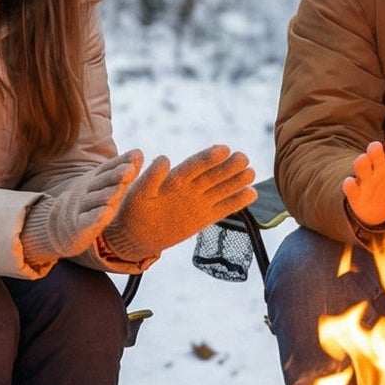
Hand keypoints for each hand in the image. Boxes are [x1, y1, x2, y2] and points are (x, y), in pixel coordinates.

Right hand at [21, 151, 141, 270]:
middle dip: (115, 175)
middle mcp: (86, 191)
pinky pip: (87, 221)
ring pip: (94, 200)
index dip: (122, 161)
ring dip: (107, 194)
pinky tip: (106, 213)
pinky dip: (96, 217)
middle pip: (101, 182)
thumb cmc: (90, 204)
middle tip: (130, 170)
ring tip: (119, 190)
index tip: (137, 155)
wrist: (61, 228)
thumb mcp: (104, 186)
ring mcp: (80, 209)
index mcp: (94, 180)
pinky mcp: (78, 227)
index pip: (108, 169)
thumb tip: (139, 152)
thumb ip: (121, 171)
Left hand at [106, 145, 256, 262]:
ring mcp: (198, 202)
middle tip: (243, 157)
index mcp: (174, 178)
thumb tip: (164, 158)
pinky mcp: (204, 218)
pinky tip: (252, 194)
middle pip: (212, 174)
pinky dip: (237, 202)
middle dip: (228, 166)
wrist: (134, 235)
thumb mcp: (137, 193)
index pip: (194, 165)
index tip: (223, 149)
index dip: (208, 157)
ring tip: (251, 172)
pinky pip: (223, 209)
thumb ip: (151, 177)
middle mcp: (190, 188)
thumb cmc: (132, 211)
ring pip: (221, 189)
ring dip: (236, 180)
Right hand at [343, 128, 384, 228]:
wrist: (381, 210)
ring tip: (363, 161)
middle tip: (377, 148)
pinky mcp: (356, 193)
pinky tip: (350, 183)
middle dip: (374, 149)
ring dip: (361, 162)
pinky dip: (349, 185)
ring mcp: (366, 179)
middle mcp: (379, 166)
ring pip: (361, 165)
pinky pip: (350, 188)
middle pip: (374, 152)